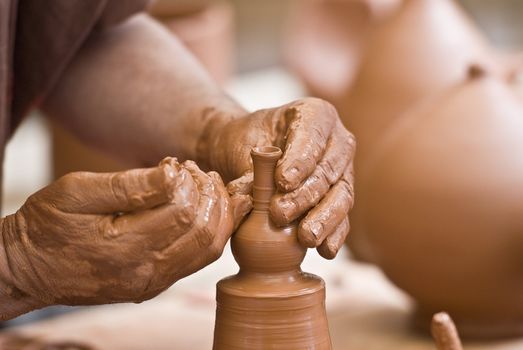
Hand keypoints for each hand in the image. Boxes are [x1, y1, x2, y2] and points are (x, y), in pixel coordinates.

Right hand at [0, 158, 249, 318]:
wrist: (29, 269)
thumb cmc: (48, 225)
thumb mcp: (77, 193)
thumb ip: (129, 186)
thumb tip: (174, 173)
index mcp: (125, 247)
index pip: (183, 212)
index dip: (191, 183)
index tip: (179, 163)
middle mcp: (146, 272)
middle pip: (205, 232)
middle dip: (211, 195)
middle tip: (199, 171)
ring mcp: (153, 282)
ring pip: (209, 249)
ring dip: (219, 213)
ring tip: (209, 185)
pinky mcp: (156, 284)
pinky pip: (198, 259)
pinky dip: (213, 231)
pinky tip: (211, 208)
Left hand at [199, 97, 354, 258]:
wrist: (245, 155)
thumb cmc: (244, 143)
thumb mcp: (242, 148)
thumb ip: (251, 171)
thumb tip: (249, 197)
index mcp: (314, 114)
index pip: (312, 136)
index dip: (301, 160)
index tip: (282, 182)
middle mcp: (336, 140)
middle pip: (329, 169)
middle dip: (306, 195)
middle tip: (280, 213)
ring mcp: (343, 170)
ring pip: (341, 195)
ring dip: (324, 218)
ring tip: (306, 238)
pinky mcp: (340, 198)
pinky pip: (343, 217)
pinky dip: (334, 234)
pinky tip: (326, 250)